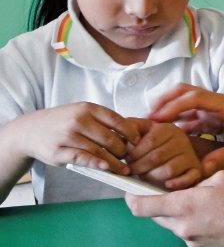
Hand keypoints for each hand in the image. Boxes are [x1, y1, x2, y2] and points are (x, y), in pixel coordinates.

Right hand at [15, 102, 139, 174]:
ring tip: (123, 169)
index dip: (131, 132)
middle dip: (123, 151)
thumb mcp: (82, 113)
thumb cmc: (63, 122)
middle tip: (131, 159)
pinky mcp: (58, 151)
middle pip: (110, 138)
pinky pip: (81, 158)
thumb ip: (102, 121)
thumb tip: (129, 133)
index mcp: (88, 108)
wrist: (30, 130)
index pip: (117, 120)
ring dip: (114, 162)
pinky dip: (96, 164)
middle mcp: (79, 120)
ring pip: (98, 151)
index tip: (139, 142)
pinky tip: (106, 168)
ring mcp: (68, 135)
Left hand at [126, 118, 201, 189]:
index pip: (149, 141)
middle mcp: (182, 140)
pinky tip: (167, 185)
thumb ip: (131, 127)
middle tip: (131, 171)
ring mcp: (190, 155)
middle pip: (157, 157)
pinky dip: (177, 183)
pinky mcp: (196, 170)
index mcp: (168, 128)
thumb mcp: (144, 131)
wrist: (178, 153)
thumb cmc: (155, 144)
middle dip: (139, 167)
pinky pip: (188, 178)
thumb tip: (120, 130)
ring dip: (152, 176)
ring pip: (169, 170)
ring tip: (143, 176)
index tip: (125, 160)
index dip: (134, 153)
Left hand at [126, 170, 223, 246]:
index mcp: (185, 206)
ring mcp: (195, 241)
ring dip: (179, 210)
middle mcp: (184, 228)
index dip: (131, 196)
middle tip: (170, 184)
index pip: (141, 206)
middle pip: (156, 215)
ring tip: (201, 196)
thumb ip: (199, 180)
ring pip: (174, 223)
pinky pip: (191, 231)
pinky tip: (215, 210)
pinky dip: (195, 219)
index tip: (131, 186)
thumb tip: (192, 185)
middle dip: (158, 200)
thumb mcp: (223, 176)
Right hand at [148, 84, 223, 176]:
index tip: (155, 116)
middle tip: (147, 118)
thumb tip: (201, 169)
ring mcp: (221, 113)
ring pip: (191, 108)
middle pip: (188, 95)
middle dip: (167, 103)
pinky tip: (172, 137)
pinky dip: (184, 126)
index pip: (195, 97)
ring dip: (173, 115)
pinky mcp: (223, 122)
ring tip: (153, 129)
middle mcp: (222, 105)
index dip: (173, 105)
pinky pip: (198, 121)